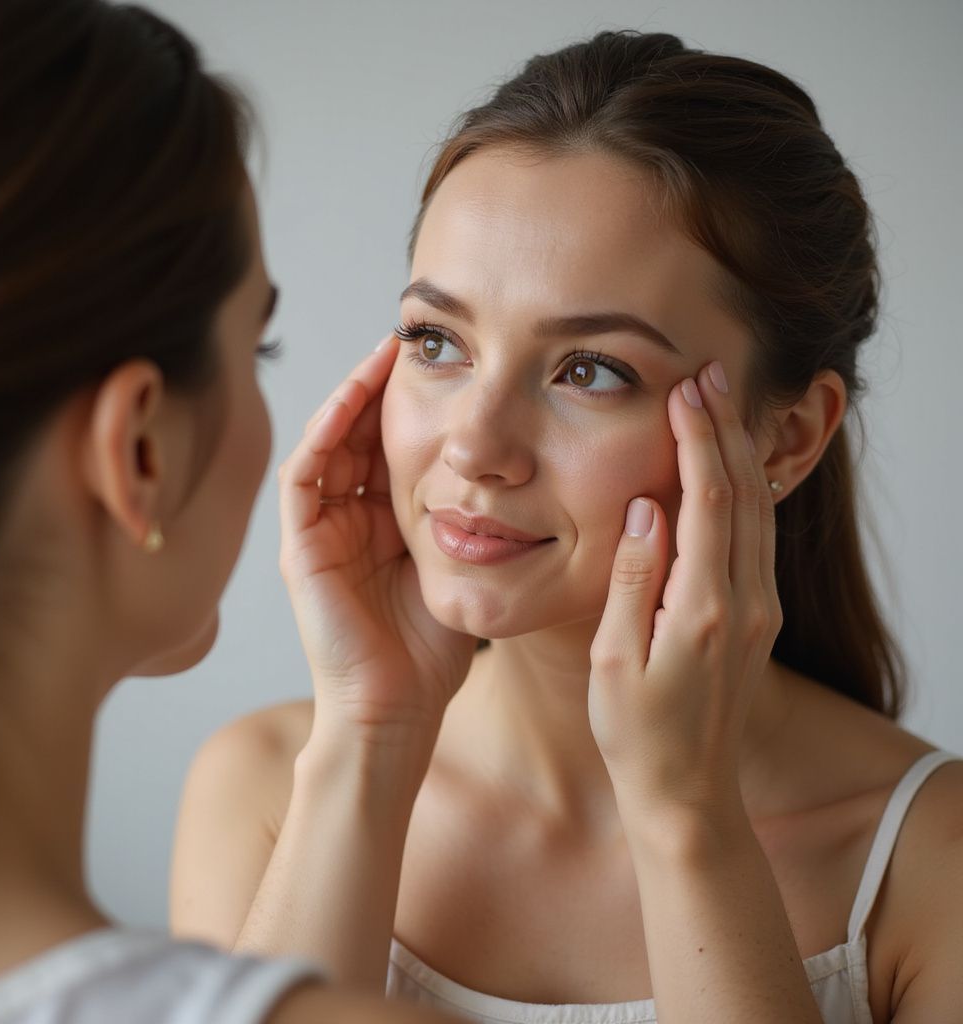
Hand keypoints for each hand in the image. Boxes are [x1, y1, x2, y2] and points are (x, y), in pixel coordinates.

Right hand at [279, 337, 475, 747]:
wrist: (398, 709)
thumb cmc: (433, 649)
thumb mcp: (461, 565)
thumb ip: (472, 520)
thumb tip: (518, 473)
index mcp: (383, 524)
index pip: (391, 447)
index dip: (413, 404)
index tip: (448, 364)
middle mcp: (347, 519)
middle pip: (358, 436)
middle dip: (382, 387)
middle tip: (411, 341)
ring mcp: (319, 532)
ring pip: (328, 444)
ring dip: (353, 397)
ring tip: (384, 353)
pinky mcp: (299, 547)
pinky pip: (305, 476)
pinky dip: (325, 432)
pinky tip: (353, 397)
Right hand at [587, 360, 780, 820]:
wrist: (688, 790)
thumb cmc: (635, 732)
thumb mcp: (612, 660)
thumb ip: (632, 579)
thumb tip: (645, 507)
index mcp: (703, 610)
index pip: (708, 501)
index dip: (699, 439)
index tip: (685, 389)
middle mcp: (745, 604)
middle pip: (745, 494)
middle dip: (726, 427)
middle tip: (708, 373)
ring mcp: (760, 610)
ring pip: (760, 511)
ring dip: (740, 453)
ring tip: (719, 404)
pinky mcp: (759, 617)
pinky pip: (759, 537)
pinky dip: (746, 490)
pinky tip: (730, 467)